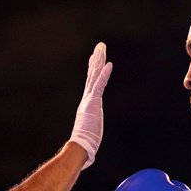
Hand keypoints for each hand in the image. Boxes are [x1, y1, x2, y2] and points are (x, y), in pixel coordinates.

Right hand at [70, 42, 112, 168]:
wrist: (80, 144)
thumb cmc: (86, 140)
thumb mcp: (91, 129)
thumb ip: (92, 124)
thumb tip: (92, 131)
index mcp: (87, 102)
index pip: (91, 82)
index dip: (93, 69)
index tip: (95, 57)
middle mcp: (87, 97)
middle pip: (92, 74)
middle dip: (96, 59)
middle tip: (100, 46)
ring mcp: (89, 99)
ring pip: (94, 76)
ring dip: (99, 61)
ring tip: (102, 48)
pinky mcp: (93, 102)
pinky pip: (100, 85)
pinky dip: (104, 74)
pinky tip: (109, 64)